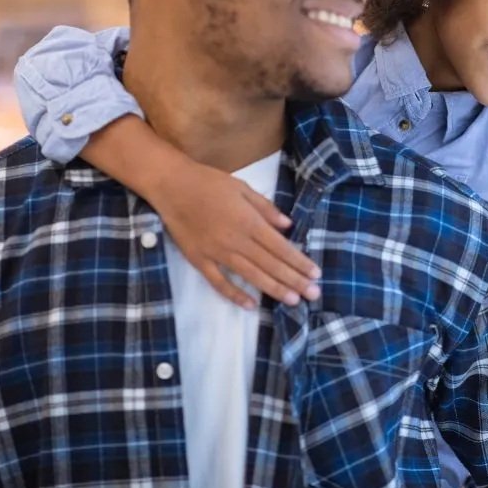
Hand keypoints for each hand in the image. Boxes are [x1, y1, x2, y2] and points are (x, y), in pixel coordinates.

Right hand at [154, 163, 320, 309]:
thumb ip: (266, 209)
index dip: (299, 262)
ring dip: (273, 289)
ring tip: (293, 301)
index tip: (315, 274)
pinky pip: (218, 282)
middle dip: (294, 280)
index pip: (281, 247)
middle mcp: (236, 241)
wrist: (171, 185)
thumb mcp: (243, 188)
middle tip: (313, 295)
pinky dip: (234, 295)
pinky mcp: (199, 260)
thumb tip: (289, 225)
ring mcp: (217, 253)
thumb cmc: (209, 182)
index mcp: (249, 222)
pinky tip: (250, 305)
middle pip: (270, 265)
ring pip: (250, 276)